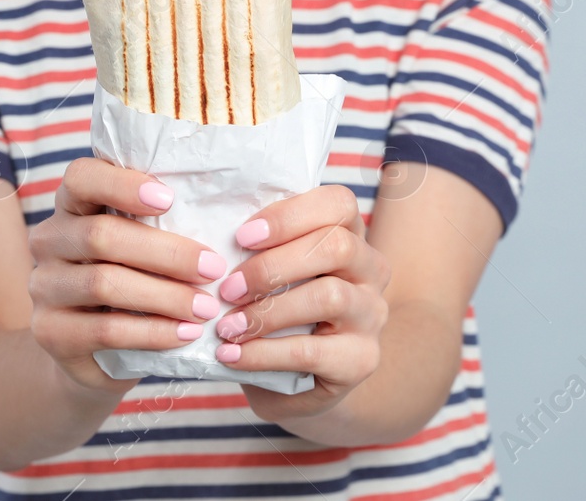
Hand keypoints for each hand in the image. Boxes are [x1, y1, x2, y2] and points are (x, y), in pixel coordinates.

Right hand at [29, 157, 229, 393]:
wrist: (97, 354)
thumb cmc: (134, 285)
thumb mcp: (141, 250)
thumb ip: (161, 225)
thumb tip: (225, 210)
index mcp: (71, 207)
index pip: (81, 177)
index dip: (122, 183)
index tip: (170, 198)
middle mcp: (49, 241)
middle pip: (101, 235)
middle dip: (166, 252)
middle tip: (214, 268)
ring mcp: (43, 288)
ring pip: (104, 283)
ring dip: (165, 296)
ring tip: (206, 308)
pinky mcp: (49, 333)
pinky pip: (105, 329)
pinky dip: (153, 332)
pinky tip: (186, 334)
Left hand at [211, 184, 391, 421]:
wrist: (296, 382)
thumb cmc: (278, 316)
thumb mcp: (273, 275)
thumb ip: (261, 248)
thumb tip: (213, 227)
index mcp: (351, 235)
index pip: (339, 203)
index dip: (290, 215)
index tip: (242, 236)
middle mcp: (371, 271)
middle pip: (336, 247)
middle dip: (272, 266)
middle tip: (227, 288)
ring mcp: (371, 316)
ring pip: (329, 297)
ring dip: (267, 311)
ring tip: (226, 326)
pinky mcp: (361, 360)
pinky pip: (311, 350)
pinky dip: (264, 352)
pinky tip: (232, 354)